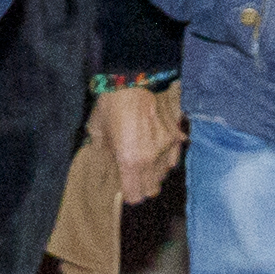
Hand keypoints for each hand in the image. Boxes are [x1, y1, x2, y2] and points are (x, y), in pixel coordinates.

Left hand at [94, 80, 185, 200]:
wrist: (137, 77)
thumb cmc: (112, 102)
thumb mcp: (97, 128)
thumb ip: (102, 149)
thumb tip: (104, 160)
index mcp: (130, 162)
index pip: (135, 196)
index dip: (129, 194)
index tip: (125, 188)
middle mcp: (152, 160)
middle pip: (152, 189)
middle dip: (143, 185)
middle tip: (133, 174)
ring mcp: (168, 148)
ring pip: (165, 173)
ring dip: (155, 171)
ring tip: (145, 157)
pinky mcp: (177, 136)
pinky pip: (174, 156)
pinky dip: (167, 155)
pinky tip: (157, 145)